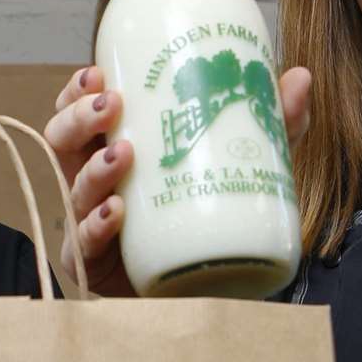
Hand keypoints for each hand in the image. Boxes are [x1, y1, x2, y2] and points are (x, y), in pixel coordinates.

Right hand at [43, 65, 311, 296]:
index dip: (77, 92)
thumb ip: (269, 123)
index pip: (79, 113)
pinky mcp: (99, 267)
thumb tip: (300, 77)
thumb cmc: (214, 215)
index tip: (99, 74)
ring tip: (123, 155)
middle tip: (112, 106)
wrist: (217, 288)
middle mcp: (94, 183)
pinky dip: (96, 225)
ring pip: (71, 188)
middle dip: (78, 118)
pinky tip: (116, 212)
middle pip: (61, 142)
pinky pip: (84, 246)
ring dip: (93, 168)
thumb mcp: (245, 162)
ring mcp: (91, 225)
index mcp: (114, 149)